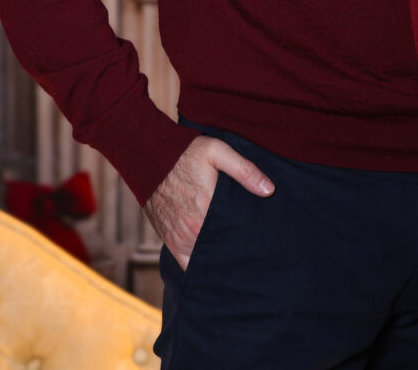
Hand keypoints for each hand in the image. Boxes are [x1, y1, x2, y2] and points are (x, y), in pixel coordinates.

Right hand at [143, 135, 273, 270]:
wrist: (149, 158)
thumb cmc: (185, 153)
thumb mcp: (217, 151)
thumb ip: (244, 170)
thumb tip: (269, 190)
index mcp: (207, 208)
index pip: (236, 234)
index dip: (249, 237)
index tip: (260, 236)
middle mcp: (193, 229)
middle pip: (223, 248)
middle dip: (236, 247)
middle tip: (251, 244)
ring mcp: (180, 238)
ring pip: (207, 259)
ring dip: (219, 257)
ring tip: (235, 251)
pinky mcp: (170, 241)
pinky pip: (187, 265)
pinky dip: (200, 265)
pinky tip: (213, 261)